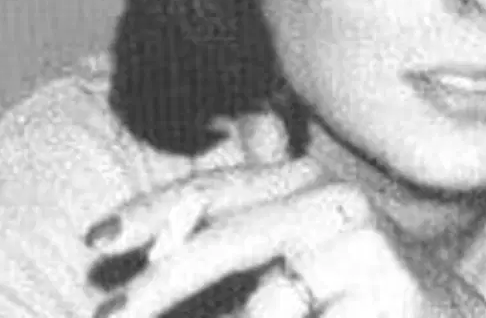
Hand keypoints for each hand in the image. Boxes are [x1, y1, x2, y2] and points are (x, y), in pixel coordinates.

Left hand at [82, 159, 485, 317]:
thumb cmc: (364, 298)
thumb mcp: (296, 260)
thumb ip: (237, 244)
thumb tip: (154, 253)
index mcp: (304, 181)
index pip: (212, 191)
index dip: (149, 215)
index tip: (98, 243)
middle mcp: (332, 198)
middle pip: (222, 238)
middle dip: (159, 285)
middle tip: (107, 315)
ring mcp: (362, 242)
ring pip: (263, 303)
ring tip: (208, 317)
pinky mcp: (386, 285)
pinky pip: (293, 316)